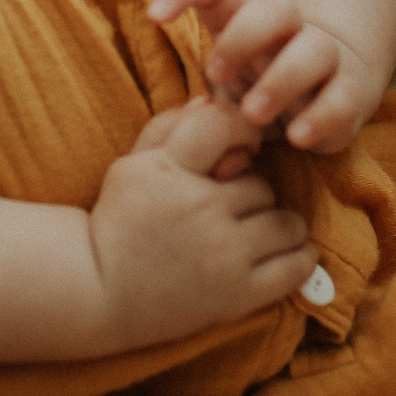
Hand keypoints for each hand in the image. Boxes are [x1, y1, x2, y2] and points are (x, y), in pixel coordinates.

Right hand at [89, 97, 315, 348]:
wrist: (96, 292)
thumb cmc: (118, 223)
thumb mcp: (132, 165)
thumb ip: (170, 128)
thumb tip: (211, 101)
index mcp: (170, 170)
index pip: (224, 124)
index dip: (242, 130)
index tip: (241, 148)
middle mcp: (201, 208)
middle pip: (262, 182)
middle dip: (251, 194)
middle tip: (231, 210)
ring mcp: (222, 253)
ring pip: (285, 222)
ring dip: (276, 226)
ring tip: (255, 234)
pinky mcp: (237, 293)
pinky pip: (295, 266)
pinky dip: (298, 259)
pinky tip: (282, 255)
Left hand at [150, 0, 383, 153]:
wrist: (332, 95)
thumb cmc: (262, 84)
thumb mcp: (227, 76)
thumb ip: (196, 77)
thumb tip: (163, 62)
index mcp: (252, 20)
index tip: (154, 15)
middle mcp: (292, 32)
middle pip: (278, 8)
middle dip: (244, 38)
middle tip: (215, 75)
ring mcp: (325, 60)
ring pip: (316, 50)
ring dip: (281, 81)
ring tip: (252, 115)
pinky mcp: (351, 94)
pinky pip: (345, 97)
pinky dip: (322, 117)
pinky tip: (297, 138)